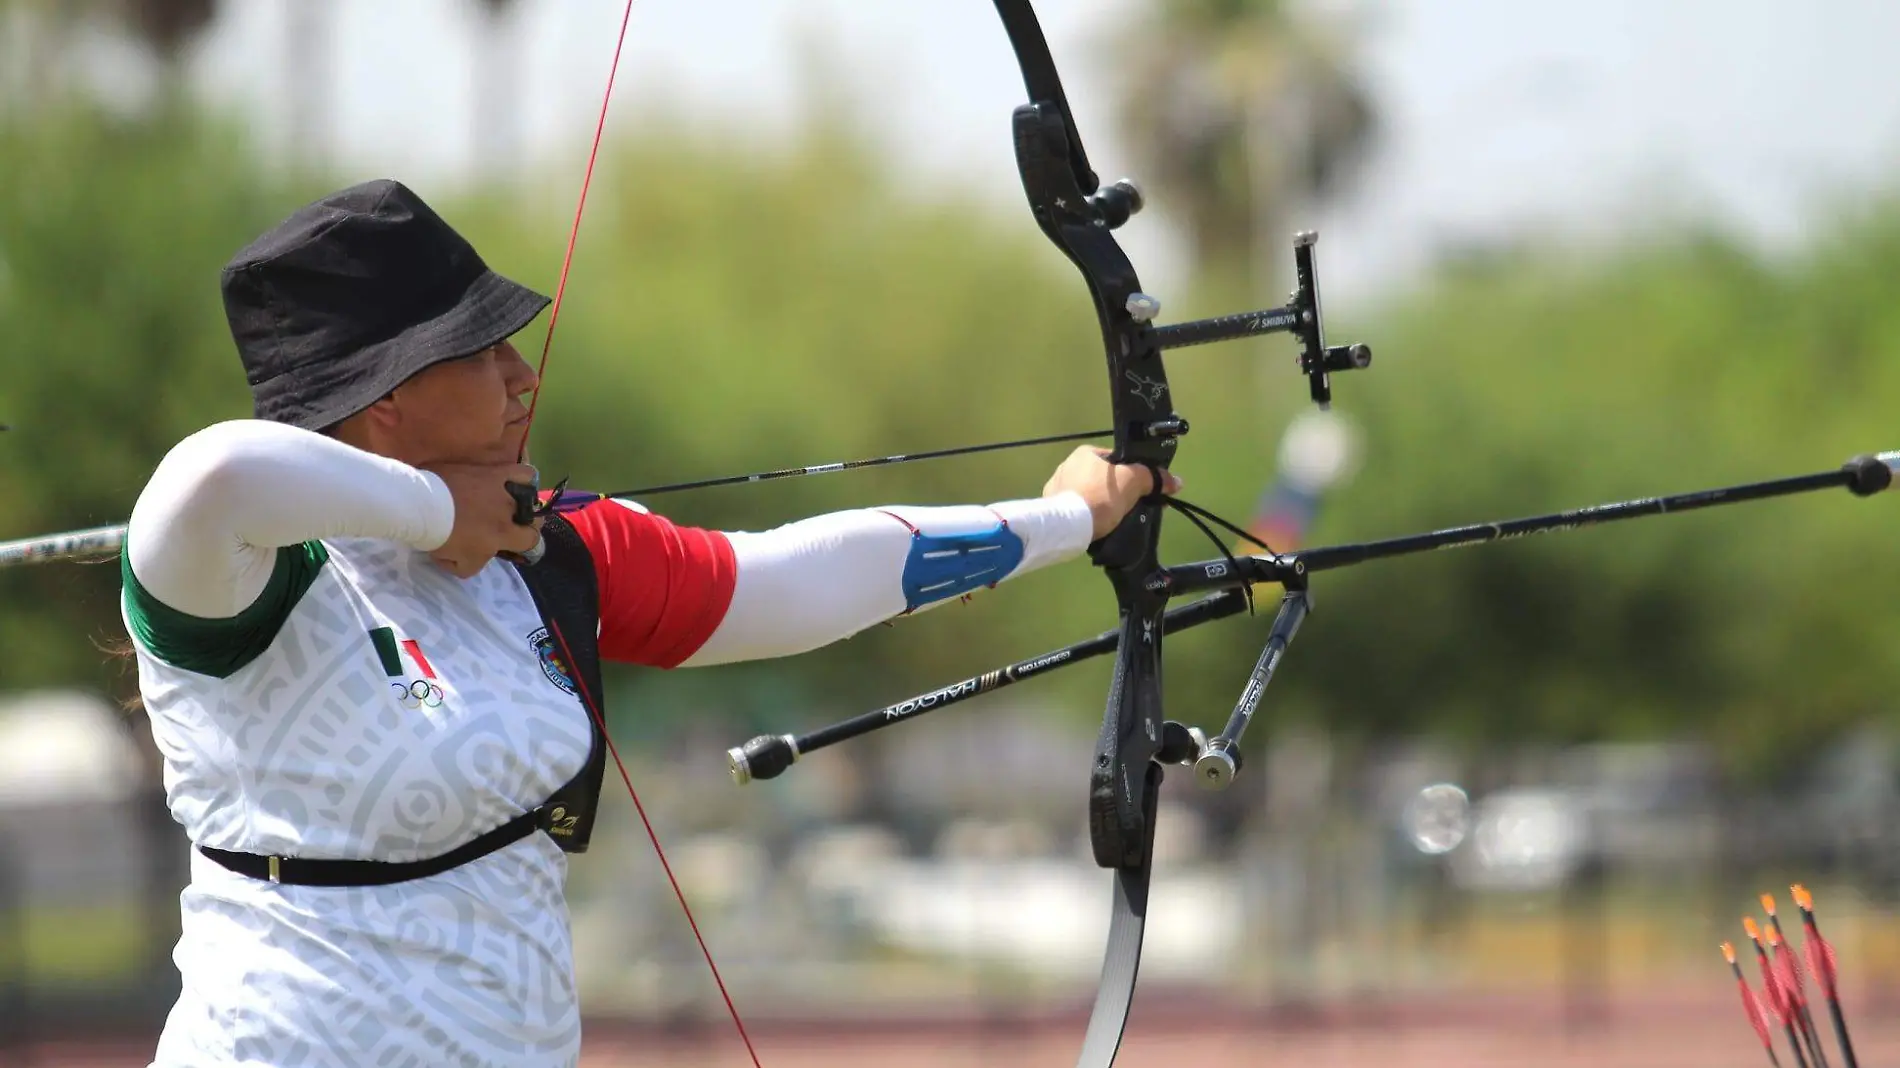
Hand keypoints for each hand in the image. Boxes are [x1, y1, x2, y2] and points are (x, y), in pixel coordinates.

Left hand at [422, 462, 543, 576]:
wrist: (422, 507)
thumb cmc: (438, 536)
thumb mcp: (457, 563)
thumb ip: (472, 564)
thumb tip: (476, 557)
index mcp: (502, 536)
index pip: (531, 541)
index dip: (526, 543)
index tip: (514, 542)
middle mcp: (509, 513)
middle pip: (536, 520)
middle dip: (529, 524)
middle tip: (515, 523)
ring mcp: (504, 491)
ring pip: (532, 495)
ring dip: (528, 500)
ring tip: (519, 498)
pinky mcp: (493, 473)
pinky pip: (522, 472)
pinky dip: (526, 477)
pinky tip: (522, 479)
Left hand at [1042, 446, 1183, 540]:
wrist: (1068, 525)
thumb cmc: (1101, 496)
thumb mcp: (1133, 482)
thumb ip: (1153, 478)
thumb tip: (1176, 481)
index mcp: (1085, 453)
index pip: (1116, 460)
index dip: (1131, 475)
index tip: (1139, 491)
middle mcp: (1067, 465)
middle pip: (1102, 478)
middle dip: (1116, 492)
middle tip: (1129, 508)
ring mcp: (1056, 486)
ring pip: (1088, 493)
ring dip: (1100, 504)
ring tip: (1112, 520)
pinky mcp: (1051, 507)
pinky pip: (1075, 508)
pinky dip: (1085, 515)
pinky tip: (1093, 525)